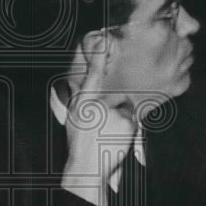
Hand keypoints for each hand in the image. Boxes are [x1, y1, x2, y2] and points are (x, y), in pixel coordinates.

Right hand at [61, 33, 136, 205]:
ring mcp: (115, 113)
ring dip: (120, 116)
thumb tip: (92, 83)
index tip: (103, 38)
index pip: (93, 73)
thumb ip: (84, 97)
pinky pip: (131, 117)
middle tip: (100, 123)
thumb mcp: (75, 115)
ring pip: (124, 106)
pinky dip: (127, 125)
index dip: (99, 54)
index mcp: (83, 100)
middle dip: (112, 104)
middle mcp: (99, 104)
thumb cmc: (80, 141)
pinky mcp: (128, 122)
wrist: (88, 167)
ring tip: (107, 132)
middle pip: (114, 93)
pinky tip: (115, 136)